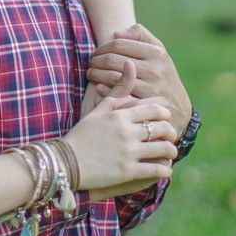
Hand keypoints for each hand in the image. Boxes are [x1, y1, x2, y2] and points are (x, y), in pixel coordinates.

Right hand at [62, 61, 177, 194]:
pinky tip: (165, 171)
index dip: (165, 113)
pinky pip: (156, 170)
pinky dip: (165, 171)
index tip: (164, 118)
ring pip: (163, 148)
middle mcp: (126, 131)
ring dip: (171, 151)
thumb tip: (130, 63)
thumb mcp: (98, 110)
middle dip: (171, 132)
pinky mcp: (127, 171)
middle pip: (163, 127)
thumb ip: (117, 90)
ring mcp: (128, 152)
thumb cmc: (81, 134)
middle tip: (170, 136)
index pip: (155, 108)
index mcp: (120, 115)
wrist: (64, 162)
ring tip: (170, 154)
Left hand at [87, 24, 192, 137]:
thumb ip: (140, 35)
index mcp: (157, 53)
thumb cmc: (163, 76)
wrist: (178, 110)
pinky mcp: (144, 105)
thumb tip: (116, 33)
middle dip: (96, 60)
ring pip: (112, 76)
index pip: (119, 44)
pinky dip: (104, 90)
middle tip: (90, 64)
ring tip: (91, 74)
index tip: (96, 52)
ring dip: (96, 74)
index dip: (102, 47)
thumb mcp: (159, 52)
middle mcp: (155, 69)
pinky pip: (118, 95)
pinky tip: (99, 88)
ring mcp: (150, 88)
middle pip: (112, 59)